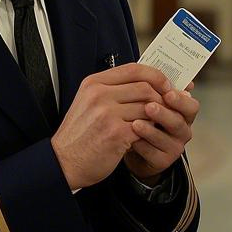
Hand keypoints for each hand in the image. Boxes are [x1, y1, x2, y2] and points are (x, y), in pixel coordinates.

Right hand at [51, 64, 169, 189]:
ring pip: (148, 107)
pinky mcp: (116, 133)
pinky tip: (145, 135)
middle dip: (161, 98)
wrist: (63, 162)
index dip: (155, 75)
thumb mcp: (88, 102)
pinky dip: (149, 131)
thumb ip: (112, 90)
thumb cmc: (79, 134)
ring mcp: (107, 113)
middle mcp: (100, 95)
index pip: (133, 68)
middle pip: (145, 87)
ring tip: (154, 123)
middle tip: (167, 107)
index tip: (165, 84)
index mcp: (94, 83)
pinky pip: (145, 126)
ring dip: (156, 117)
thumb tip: (146, 82)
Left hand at [124, 82, 199, 182]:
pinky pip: (153, 153)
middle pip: (180, 122)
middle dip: (164, 113)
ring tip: (135, 122)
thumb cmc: (141, 116)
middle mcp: (182, 129)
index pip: (191, 105)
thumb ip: (154, 86)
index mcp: (182, 112)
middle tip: (149, 106)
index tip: (168, 93)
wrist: (130, 145)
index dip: (181, 100)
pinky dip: (141, 145)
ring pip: (166, 138)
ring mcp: (174, 146)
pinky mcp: (162, 161)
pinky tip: (130, 139)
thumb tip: (155, 65)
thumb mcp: (148, 99)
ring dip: (150, 130)